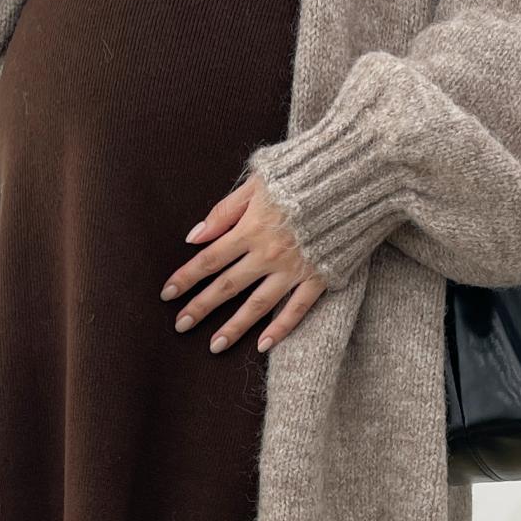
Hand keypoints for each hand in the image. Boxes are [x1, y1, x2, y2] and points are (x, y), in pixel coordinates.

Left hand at [162, 176, 326, 353]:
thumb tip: (194, 236)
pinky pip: (296, 309)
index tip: (167, 294)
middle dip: (200, 307)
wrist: (353, 178)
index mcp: (251, 229)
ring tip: (215, 346)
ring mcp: (294, 269)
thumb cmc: (303, 174)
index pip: (209, 259)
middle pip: (227, 286)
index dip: (186, 277)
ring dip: (234, 327)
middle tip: (180, 325)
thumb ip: (225, 211)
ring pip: (257, 305)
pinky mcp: (319, 277)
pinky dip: (280, 329)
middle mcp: (268, 254)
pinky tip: (263, 345)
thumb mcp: (258, 182)